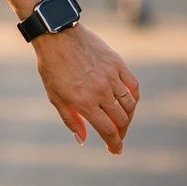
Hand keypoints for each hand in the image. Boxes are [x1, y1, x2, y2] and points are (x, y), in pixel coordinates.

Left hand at [31, 23, 139, 153]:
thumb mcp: (55, 96)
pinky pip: (133, 86)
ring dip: (128, 117)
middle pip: (121, 120)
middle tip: (117, 137)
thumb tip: (82, 140)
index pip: (108, 130)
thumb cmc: (52, 66)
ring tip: (122, 121)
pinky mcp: (118, 64)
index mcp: (84, 102)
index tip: (116, 150)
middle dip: (121, 133)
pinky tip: (129, 103)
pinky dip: (134, 98)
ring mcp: (112, 76)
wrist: (58, 35)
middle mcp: (101, 91)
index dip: (114, 143)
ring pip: (130, 105)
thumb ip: (71, 119)